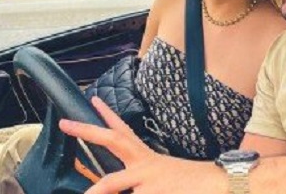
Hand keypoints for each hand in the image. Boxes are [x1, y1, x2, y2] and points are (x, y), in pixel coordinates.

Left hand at [59, 96, 225, 193]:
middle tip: (64, 123)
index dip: (106, 116)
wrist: (220, 186)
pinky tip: (144, 193)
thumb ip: (142, 177)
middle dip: (87, 131)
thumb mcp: (164, 178)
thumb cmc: (192, 184)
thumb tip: (124, 184)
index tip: (93, 101)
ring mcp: (147, 179)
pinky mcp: (153, 192)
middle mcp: (145, 164)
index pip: (123, 132)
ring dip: (95, 190)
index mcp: (147, 159)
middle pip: (112, 140)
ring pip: (111, 181)